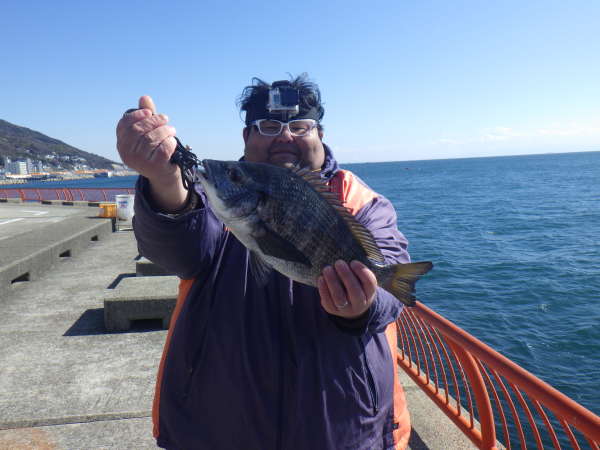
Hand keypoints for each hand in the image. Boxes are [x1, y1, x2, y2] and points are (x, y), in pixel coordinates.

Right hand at [116, 96, 187, 210]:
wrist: (163, 175)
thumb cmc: (154, 149)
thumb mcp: (149, 132)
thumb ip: (146, 116)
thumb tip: (144, 97)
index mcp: (121, 143)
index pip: (124, 124)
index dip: (137, 115)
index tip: (149, 112)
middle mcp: (127, 153)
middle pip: (139, 130)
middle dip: (154, 121)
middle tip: (165, 119)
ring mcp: (139, 162)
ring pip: (152, 138)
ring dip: (165, 130)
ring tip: (171, 130)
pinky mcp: (154, 167)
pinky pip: (163, 148)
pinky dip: (170, 142)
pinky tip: (173, 142)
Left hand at [318, 260, 376, 318]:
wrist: (351, 306)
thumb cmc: (356, 285)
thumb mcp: (361, 280)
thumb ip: (357, 270)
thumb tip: (346, 252)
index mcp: (369, 293)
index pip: (369, 283)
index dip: (362, 272)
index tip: (353, 262)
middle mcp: (360, 303)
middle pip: (354, 291)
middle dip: (346, 275)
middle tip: (339, 262)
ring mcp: (346, 309)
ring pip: (339, 297)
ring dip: (332, 281)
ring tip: (327, 269)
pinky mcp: (333, 310)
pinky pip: (328, 301)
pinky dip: (323, 289)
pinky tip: (321, 278)